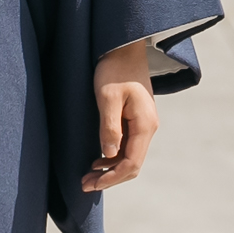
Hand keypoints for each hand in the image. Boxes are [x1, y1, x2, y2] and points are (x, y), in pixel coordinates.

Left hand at [84, 39, 158, 191]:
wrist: (124, 48)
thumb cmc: (114, 69)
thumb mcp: (107, 97)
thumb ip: (109, 127)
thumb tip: (108, 156)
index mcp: (145, 125)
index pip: (131, 163)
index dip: (111, 178)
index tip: (90, 184)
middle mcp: (148, 128)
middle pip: (132, 164)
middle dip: (109, 177)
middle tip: (84, 184)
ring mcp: (144, 124)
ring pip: (130, 156)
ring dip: (110, 168)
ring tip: (88, 175)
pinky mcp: (137, 119)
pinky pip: (128, 145)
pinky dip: (113, 156)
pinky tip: (98, 158)